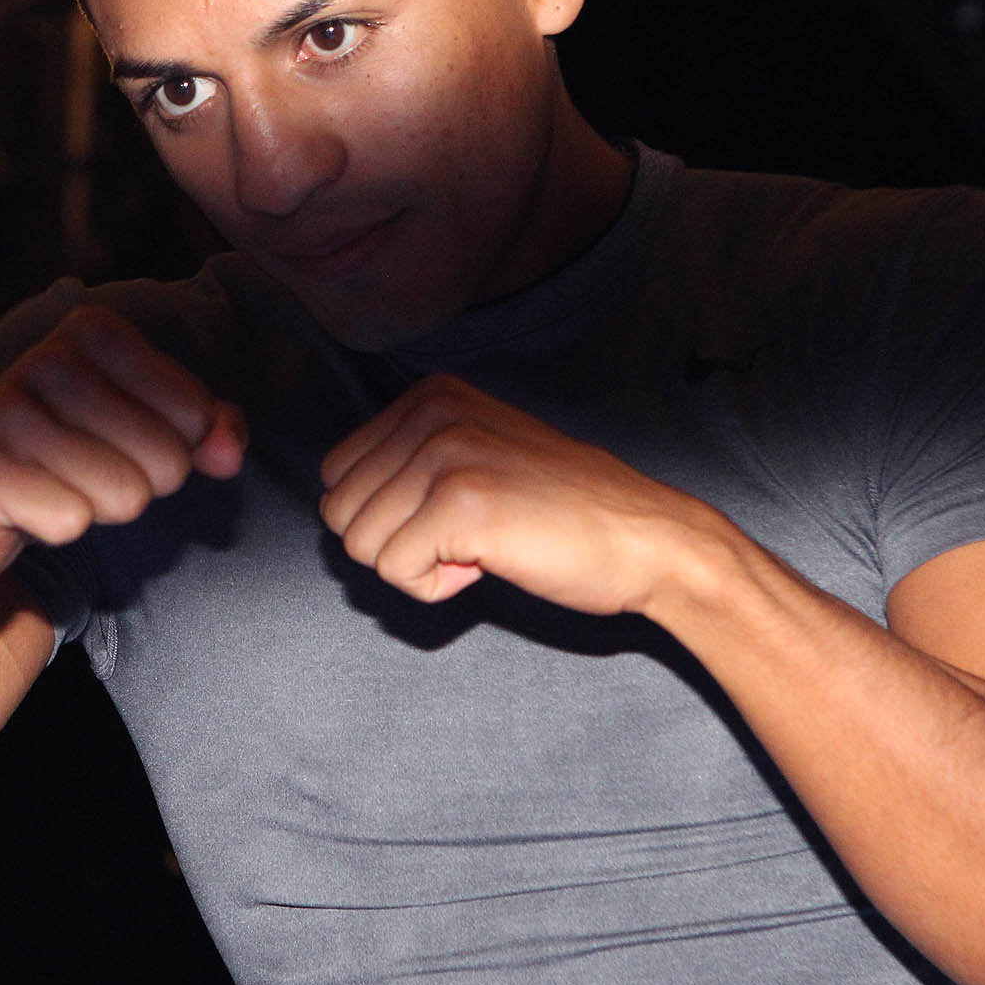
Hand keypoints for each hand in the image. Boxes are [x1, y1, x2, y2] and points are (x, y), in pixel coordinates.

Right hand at [0, 306, 245, 594]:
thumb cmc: (56, 462)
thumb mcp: (138, 432)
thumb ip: (203, 429)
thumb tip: (230, 452)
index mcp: (91, 332)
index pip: (193, 412)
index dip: (175, 450)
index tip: (121, 446)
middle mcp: (45, 358)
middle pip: (165, 458)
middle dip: (139, 487)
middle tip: (84, 476)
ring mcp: (4, 410)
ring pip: (123, 493)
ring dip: (96, 510)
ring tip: (55, 491)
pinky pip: (69, 519)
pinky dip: (56, 529)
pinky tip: (24, 512)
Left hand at [319, 374, 728, 615]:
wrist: (648, 540)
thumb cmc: (565, 514)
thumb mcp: (478, 455)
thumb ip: (411, 462)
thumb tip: (339, 504)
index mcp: (429, 395)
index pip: (336, 476)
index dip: (388, 518)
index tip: (453, 517)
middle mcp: (432, 412)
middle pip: (340, 512)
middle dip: (394, 544)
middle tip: (466, 537)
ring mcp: (446, 453)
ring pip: (360, 545)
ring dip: (417, 567)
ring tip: (480, 548)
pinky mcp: (461, 503)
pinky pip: (395, 573)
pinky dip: (436, 589)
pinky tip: (486, 566)